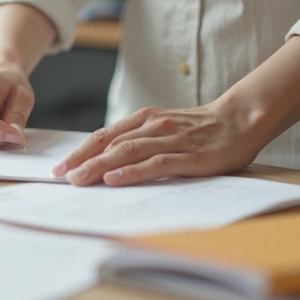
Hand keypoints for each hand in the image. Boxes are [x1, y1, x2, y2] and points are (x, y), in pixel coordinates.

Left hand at [52, 98, 267, 186]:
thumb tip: (106, 160)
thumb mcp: (162, 129)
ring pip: (128, 152)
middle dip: (82, 161)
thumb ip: (138, 139)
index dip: (80, 152)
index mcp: (143, 119)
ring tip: (79, 179)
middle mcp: (153, 126)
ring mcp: (171, 140)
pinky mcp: (189, 156)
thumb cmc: (199, 129)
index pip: (103, 136)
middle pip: (110, 145)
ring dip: (100, 166)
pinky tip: (115, 179)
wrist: (240, 119)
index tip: (60, 168)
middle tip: (61, 178)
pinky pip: (156, 163)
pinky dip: (133, 172)